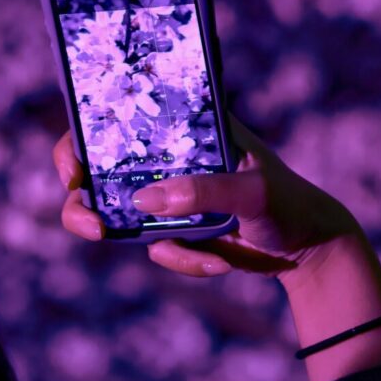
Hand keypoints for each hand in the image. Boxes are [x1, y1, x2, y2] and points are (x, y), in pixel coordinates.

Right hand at [52, 114, 364, 290]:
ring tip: (188, 250)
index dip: (83, 137)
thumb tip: (144, 202)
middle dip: (85, 204)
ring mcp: (167, 198)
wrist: (306, 247)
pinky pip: (157, 250)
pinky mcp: (175, 232)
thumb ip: (205, 191)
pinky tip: (223, 260)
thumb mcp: (253, 189)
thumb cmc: (286, 201)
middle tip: (94, 227)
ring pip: (120, 218)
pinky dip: (186, 262)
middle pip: (99, 173)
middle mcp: (167, 160)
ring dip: (147, 242)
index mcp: (184, 128)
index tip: (74, 168)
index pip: (119, 119)